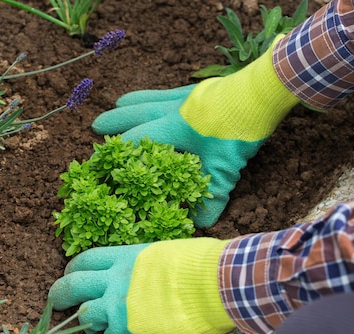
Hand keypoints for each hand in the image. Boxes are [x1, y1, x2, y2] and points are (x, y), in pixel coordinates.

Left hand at [48, 238, 234, 333]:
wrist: (215, 286)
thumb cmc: (199, 265)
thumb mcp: (162, 253)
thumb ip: (141, 265)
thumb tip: (141, 273)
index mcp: (122, 258)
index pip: (84, 261)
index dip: (73, 269)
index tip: (70, 275)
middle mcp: (112, 281)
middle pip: (71, 288)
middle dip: (59, 296)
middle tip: (57, 302)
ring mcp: (116, 308)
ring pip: (86, 318)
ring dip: (95, 322)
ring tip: (109, 323)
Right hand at [92, 38, 298, 227]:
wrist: (258, 94)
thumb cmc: (237, 131)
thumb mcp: (223, 170)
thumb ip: (210, 198)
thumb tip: (201, 225)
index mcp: (172, 129)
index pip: (137, 141)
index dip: (119, 153)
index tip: (103, 161)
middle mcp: (173, 110)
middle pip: (136, 115)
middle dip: (115, 122)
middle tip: (95, 126)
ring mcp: (185, 96)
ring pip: (150, 99)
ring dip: (132, 104)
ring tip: (117, 103)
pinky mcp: (200, 88)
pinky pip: (168, 91)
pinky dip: (156, 94)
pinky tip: (158, 96)